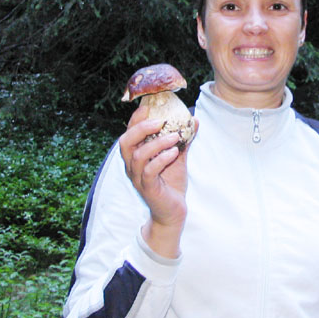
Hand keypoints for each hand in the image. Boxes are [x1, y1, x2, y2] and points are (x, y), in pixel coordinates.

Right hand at [119, 105, 197, 256]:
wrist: (174, 211)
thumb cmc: (171, 182)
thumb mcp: (177, 156)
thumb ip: (183, 138)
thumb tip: (194, 119)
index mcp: (136, 155)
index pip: (129, 132)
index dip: (136, 119)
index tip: (149, 106)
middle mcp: (132, 166)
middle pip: (125, 142)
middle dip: (140, 128)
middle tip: (160, 120)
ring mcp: (137, 178)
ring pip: (138, 156)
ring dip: (156, 143)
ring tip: (174, 137)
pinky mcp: (147, 188)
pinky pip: (149, 171)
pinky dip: (161, 159)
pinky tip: (174, 153)